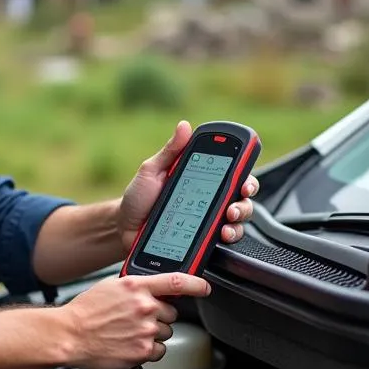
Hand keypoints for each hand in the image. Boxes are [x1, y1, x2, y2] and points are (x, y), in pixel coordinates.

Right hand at [61, 272, 210, 368]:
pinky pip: (159, 351)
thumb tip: (152, 288)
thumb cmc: (85, 311)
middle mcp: (144, 306)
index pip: (177, 281)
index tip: (204, 288)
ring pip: (166, 332)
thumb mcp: (111, 286)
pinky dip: (148, 351)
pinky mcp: (144, 351)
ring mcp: (146, 329)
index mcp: (136, 285)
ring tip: (129, 333)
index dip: (196, 284)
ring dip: (153, 334)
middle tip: (137, 319)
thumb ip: (135, 286)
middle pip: (171, 312)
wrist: (69, 335)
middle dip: (159, 316)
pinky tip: (130, 345)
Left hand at [117, 120, 258, 251]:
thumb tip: (184, 126)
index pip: (232, 174)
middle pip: (242, 199)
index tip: (243, 179)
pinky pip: (223, 243)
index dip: (245, 175)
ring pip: (237, 222)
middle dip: (244, 201)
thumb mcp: (151, 171)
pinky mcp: (202, 243)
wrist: (123, 228)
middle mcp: (210, 201)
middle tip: (232, 206)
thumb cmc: (138, 197)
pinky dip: (227, 240)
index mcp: (201, 180)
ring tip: (226, 223)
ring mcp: (207, 223)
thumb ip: (170, 151)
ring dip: (238, 222)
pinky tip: (220, 237)